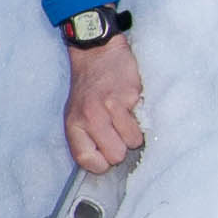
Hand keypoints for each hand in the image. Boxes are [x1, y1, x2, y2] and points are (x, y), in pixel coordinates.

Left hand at [62, 28, 146, 172]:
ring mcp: (110, 106)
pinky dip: (141, 117)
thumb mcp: (75, 114)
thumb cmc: (88, 88)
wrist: (97, 53)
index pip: (86, 160)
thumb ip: (85, 139)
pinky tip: (131, 105)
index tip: (106, 156)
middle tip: (117, 130)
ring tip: (125, 116)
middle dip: (121, 147)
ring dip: (133, 132)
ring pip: (133, 142)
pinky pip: (143, 122)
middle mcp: (90, 117)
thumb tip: (102, 164)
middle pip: (115, 156)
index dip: (101, 164)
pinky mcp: (129, 96)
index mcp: (74, 124)